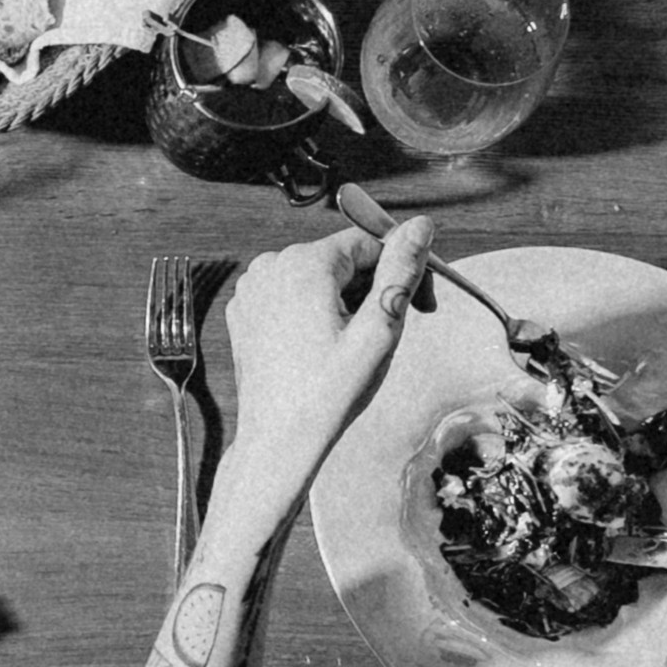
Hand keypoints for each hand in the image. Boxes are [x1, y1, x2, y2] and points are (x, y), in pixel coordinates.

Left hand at [209, 221, 438, 541]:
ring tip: (350, 348)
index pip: (369, 243)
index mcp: (303, 263)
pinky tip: (320, 349)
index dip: (401, 272)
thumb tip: (421, 226)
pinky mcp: (244, 312)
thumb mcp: (379, 331)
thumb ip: (401, 272)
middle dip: (372, 289)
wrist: (277, 441)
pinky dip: (312, 313)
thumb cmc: (329, 393)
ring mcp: (252, 289)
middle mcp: (269, 265)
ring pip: (317, 278)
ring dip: (343, 302)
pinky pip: (290, 297)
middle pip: (341, 259)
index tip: (421, 307)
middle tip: (385, 336)